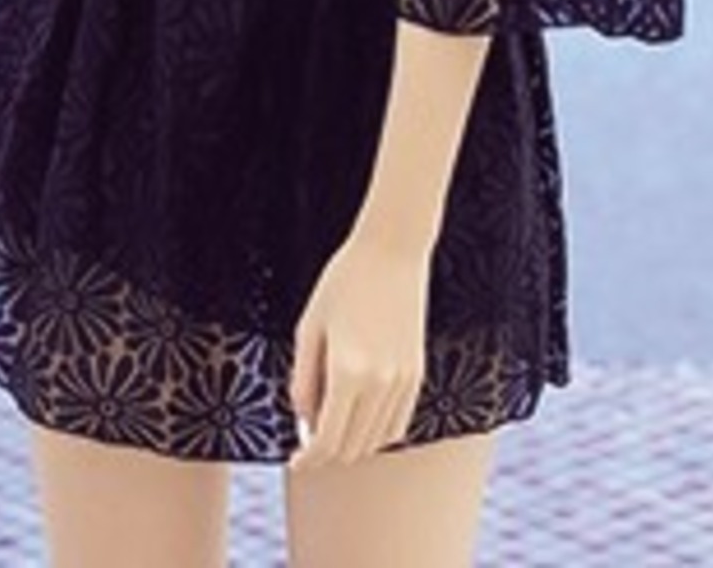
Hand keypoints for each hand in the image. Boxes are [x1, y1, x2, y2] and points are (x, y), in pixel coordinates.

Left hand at [287, 228, 428, 469]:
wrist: (391, 251)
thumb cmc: (342, 283)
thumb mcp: (309, 327)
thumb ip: (304, 379)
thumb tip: (304, 421)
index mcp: (347, 371)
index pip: (326, 441)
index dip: (308, 459)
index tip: (295, 461)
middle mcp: (379, 383)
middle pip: (352, 447)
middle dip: (327, 455)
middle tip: (307, 446)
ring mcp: (403, 380)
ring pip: (377, 441)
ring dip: (352, 445)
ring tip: (331, 428)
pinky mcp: (417, 373)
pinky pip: (398, 424)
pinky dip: (378, 433)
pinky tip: (359, 419)